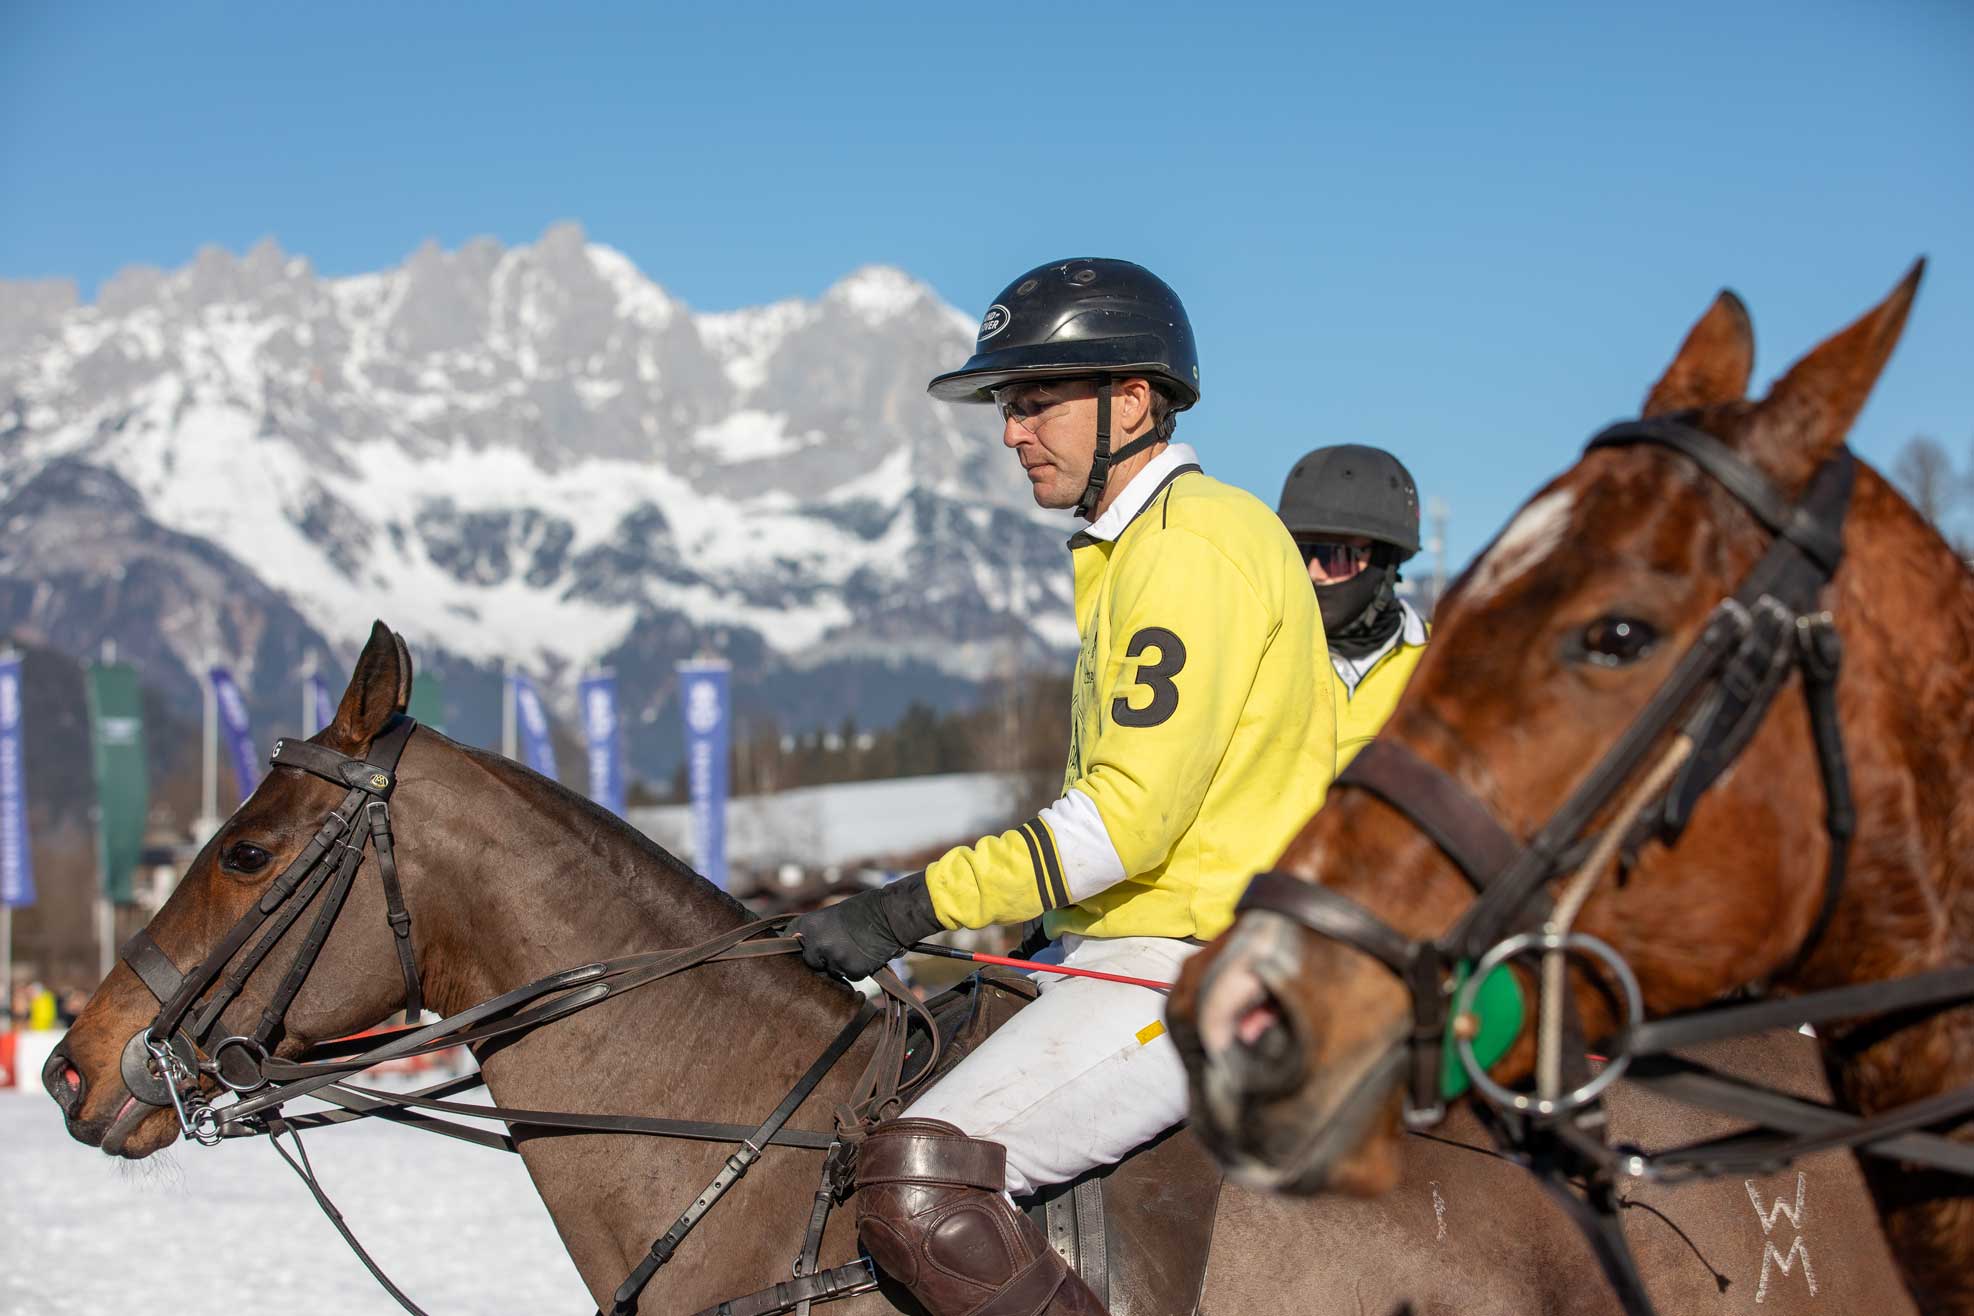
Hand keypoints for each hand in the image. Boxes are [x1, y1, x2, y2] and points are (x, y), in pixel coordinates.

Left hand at [793, 873, 941, 980]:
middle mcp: (816, 943)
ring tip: (857, 947)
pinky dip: (858, 969)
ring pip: (832, 971)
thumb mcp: (832, 916)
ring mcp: (833, 959)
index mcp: (808, 925)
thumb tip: (806, 948)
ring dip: (842, 964)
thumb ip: (817, 933)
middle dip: (822, 959)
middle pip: (811, 962)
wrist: (890, 914)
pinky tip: (867, 954)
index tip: (800, 948)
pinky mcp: (851, 970)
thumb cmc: (864, 910)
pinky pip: (850, 976)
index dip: (795, 946)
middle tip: (839, 948)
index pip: (789, 941)